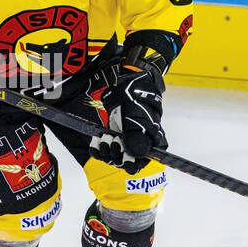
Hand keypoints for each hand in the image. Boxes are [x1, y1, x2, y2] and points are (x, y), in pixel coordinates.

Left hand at [87, 50, 167, 174]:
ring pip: (112, 157)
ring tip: (105, 138)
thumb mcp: (138, 115)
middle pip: (124, 162)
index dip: (131, 163)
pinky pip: (102, 151)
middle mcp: (137, 144)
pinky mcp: (112, 136)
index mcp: (151, 142)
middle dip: (116, 155)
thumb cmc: (136, 97)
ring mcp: (123, 140)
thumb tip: (137, 155)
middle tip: (112, 140)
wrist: (125, 81)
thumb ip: (138, 135)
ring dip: (106, 151)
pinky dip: (97, 148)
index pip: (141, 164)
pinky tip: (96, 142)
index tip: (123, 156)